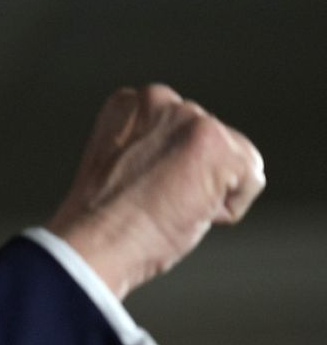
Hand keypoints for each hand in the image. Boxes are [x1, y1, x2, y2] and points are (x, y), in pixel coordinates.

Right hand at [48, 84, 264, 298]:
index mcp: (126, 104)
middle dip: (195, 175)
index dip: (167, 169)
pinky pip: (250, 181)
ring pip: (234, 159)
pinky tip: (187, 211)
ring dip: (211, 190)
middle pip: (212, 140)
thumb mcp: (120, 168)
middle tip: (154, 201)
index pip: (180, 131)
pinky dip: (227, 209)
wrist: (94, 244)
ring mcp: (190, 119)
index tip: (136, 190)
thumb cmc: (101, 224)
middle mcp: (159, 100)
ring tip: (167, 205)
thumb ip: (151, 146)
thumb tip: (185, 162)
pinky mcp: (216, 144)